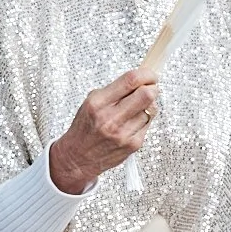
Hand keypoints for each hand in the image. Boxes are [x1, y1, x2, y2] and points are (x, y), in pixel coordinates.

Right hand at [49, 68, 158, 193]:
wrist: (78, 157)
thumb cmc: (85, 128)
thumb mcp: (91, 102)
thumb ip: (115, 90)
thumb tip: (140, 80)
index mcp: (98, 103)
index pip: (130, 80)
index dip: (146, 74)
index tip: (150, 74)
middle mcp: (110, 118)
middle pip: (146, 94)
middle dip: (153, 88)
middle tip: (150, 88)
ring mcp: (123, 133)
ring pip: (151, 110)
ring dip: (147, 107)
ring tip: (134, 110)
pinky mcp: (133, 145)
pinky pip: (148, 125)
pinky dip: (144, 121)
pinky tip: (132, 124)